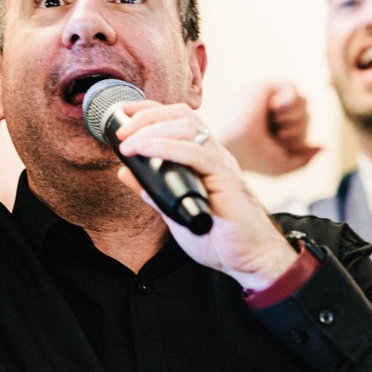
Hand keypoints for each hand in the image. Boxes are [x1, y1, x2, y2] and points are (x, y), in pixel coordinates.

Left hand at [114, 101, 298, 290]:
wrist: (250, 260)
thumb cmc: (219, 238)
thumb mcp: (174, 211)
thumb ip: (153, 191)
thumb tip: (125, 172)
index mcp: (203, 158)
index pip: (177, 120)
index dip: (149, 112)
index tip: (122, 114)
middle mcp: (214, 154)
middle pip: (181, 116)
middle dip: (147, 116)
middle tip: (121, 130)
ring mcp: (221, 163)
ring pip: (187, 128)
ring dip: (152, 129)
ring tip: (128, 143)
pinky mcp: (226, 177)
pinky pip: (195, 153)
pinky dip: (165, 148)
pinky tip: (144, 150)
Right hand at [222, 82, 320, 175]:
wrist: (233, 147)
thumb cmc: (252, 157)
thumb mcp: (283, 165)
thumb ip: (305, 159)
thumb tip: (323, 146)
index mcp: (277, 129)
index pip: (303, 127)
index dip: (299, 138)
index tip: (280, 144)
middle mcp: (273, 113)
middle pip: (306, 114)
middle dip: (298, 129)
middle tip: (278, 134)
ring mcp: (268, 100)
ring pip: (303, 102)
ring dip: (295, 117)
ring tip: (277, 123)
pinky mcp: (264, 88)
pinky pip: (292, 88)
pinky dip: (289, 101)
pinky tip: (275, 110)